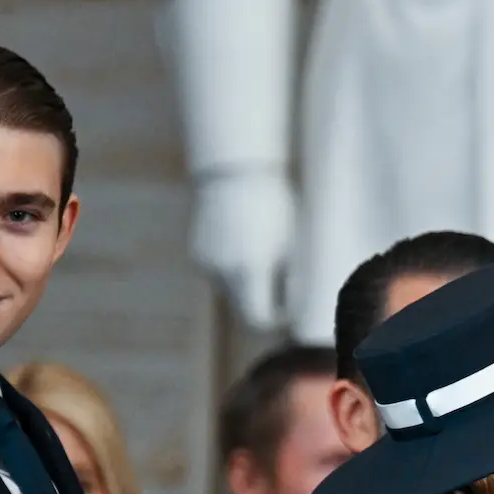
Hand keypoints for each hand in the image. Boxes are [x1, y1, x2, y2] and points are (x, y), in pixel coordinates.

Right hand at [190, 168, 294, 330]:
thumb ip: (291, 281)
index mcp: (250, 270)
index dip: (278, 322)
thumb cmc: (274, 206)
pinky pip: (219, 275)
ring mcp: (206, 264)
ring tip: (264, 256)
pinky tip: (244, 244)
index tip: (293, 312)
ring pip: (231, 293)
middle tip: (285, 297)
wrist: (236, 172)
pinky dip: (234, 271)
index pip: (260, 320)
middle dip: (265, 308)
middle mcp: (223, 272)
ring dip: (249, 288)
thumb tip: (295, 310)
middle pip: (243, 311)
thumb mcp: (291, 244)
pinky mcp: (197, 255)